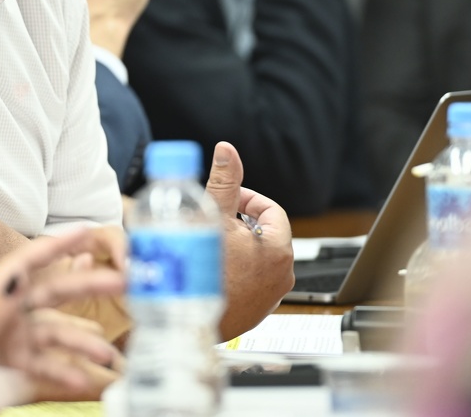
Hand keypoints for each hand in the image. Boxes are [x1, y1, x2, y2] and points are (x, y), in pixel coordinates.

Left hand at [0, 228, 126, 409]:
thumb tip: (18, 281)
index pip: (26, 263)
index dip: (56, 245)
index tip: (86, 230)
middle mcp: (3, 314)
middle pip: (51, 293)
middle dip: (87, 286)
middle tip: (123, 283)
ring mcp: (8, 339)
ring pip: (54, 335)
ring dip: (83, 344)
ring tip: (108, 355)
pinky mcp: (7, 365)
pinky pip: (43, 368)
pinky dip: (64, 373)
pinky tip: (82, 380)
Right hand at [202, 142, 293, 340]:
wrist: (187, 321)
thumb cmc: (202, 272)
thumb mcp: (212, 217)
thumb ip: (224, 181)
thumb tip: (227, 150)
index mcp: (279, 248)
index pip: (270, 210)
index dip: (246, 198)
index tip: (226, 200)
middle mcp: (283, 273)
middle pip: (263, 233)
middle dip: (238, 222)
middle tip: (211, 220)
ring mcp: (270, 294)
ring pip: (255, 256)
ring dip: (235, 245)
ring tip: (208, 243)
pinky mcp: (256, 310)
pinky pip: (249, 279)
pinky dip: (233, 268)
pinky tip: (209, 268)